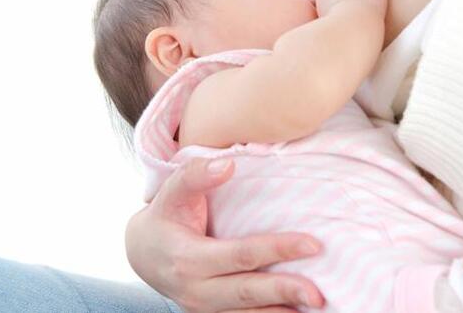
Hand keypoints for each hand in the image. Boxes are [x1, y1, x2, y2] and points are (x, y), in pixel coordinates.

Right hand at [125, 158, 324, 312]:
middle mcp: (195, 290)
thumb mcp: (172, 192)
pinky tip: (295, 312)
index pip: (241, 255)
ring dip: (281, 310)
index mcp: (188, 259)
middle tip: (319, 293)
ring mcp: (203, 308)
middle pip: (247, 293)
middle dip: (285, 291)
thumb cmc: (165, 216)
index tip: (313, 244)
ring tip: (315, 307)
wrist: (143, 252)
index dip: (277, 249)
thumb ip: (196, 175)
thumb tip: (228, 165)